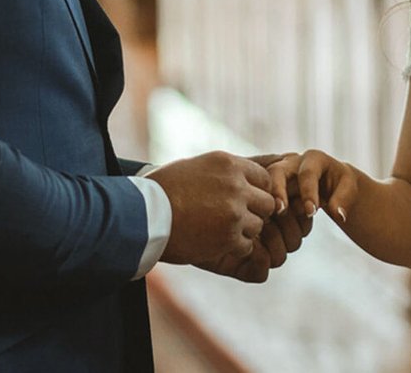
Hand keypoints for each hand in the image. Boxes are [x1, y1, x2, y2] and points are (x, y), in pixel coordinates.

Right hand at [149, 151, 275, 267]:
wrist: (143, 214)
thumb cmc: (164, 189)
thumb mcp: (197, 167)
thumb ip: (226, 172)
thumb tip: (247, 177)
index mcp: (229, 164)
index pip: (265, 178)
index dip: (256, 191)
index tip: (244, 200)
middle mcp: (236, 185)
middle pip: (267, 203)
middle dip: (255, 212)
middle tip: (234, 218)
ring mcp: (234, 212)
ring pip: (258, 226)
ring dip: (243, 231)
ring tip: (218, 230)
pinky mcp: (228, 237)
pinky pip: (246, 245)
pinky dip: (234, 247)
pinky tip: (214, 242)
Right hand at [268, 150, 359, 224]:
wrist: (329, 184)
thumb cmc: (340, 184)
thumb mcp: (348, 188)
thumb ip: (343, 200)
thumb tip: (338, 215)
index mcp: (314, 159)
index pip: (307, 173)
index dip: (309, 193)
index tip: (312, 212)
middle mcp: (292, 162)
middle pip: (277, 170)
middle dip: (277, 190)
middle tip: (280, 211)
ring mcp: (279, 174)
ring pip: (264, 181)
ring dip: (265, 199)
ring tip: (267, 219)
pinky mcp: (272, 187)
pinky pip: (262, 194)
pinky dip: (262, 207)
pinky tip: (265, 223)